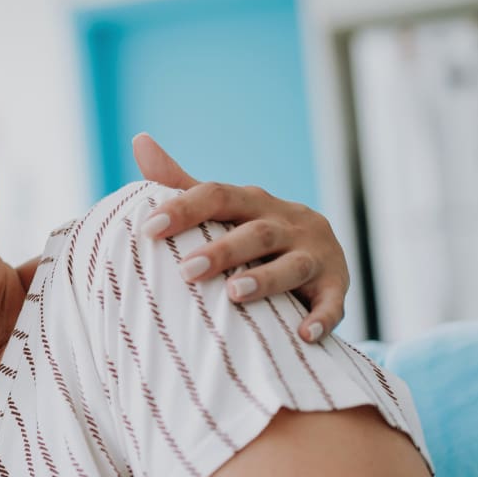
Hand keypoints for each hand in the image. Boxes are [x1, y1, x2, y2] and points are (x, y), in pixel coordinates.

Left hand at [132, 133, 346, 342]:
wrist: (320, 256)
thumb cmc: (254, 233)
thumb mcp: (223, 207)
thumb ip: (181, 182)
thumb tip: (140, 141)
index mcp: (255, 202)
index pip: (218, 196)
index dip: (184, 209)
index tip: (149, 228)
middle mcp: (288, 222)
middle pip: (256, 232)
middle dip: (222, 250)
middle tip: (186, 270)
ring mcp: (316, 253)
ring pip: (293, 265)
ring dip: (266, 279)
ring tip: (234, 294)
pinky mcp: (337, 285)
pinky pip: (333, 302)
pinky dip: (321, 317)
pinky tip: (304, 335)